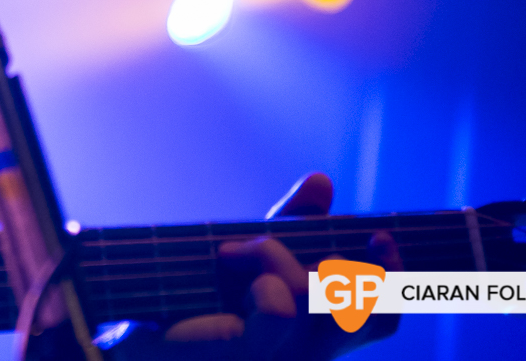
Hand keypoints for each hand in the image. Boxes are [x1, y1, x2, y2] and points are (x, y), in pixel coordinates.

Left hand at [160, 173, 400, 358]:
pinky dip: (261, 272)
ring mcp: (282, 355)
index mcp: (312, 330)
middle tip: (311, 243)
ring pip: (318, 294)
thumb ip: (289, 221)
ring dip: (276, 255)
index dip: (396, 277)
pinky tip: (226, 266)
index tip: (380, 233)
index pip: (382, 317)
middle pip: (372, 314)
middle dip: (359, 266)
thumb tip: (322, 181)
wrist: (129, 321)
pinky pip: (283, 303)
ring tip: (232, 253)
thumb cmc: (187, 290)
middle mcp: (307, 350)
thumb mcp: (246, 248)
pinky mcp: (251, 353)